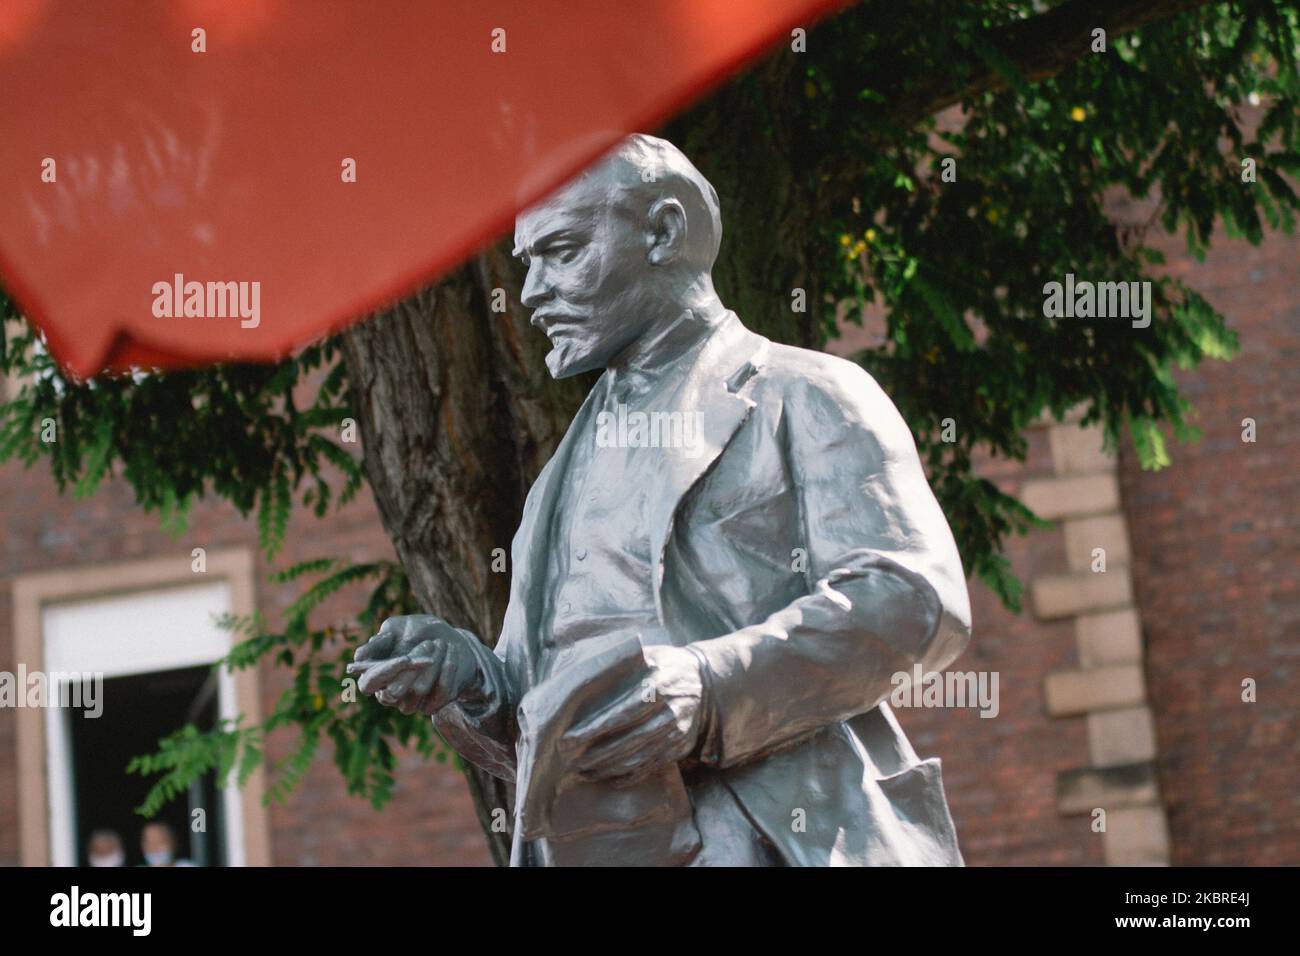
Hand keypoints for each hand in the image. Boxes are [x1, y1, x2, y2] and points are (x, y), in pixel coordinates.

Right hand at [347, 615, 480, 715]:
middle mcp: (389, 693)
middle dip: (412, 668)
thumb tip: (359, 656)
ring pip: (418, 690)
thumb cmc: (417, 632)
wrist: (449, 639)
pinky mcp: (433, 704)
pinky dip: (448, 668)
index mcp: (375, 676)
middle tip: (428, 644)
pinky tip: (451, 651)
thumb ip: (380, 640)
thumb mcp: (397, 628)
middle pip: (393, 692)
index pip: (368, 685)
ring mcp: (411, 702)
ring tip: (440, 643)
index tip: (405, 658)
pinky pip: (441, 692)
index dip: (384, 673)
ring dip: (433, 663)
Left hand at [559, 644, 704, 782]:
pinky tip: (608, 778)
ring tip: (583, 771)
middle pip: (628, 739)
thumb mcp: (649, 655)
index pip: (621, 712)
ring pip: (638, 757)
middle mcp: (669, 711)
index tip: (568, 739)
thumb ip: (622, 665)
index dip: (594, 729)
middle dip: (597, 754)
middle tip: (570, 761)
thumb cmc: (667, 666)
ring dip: (608, 768)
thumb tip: (582, 673)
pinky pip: (651, 765)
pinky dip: (629, 775)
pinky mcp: (680, 747)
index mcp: (658, 685)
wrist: (707, 683)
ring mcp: (676, 732)